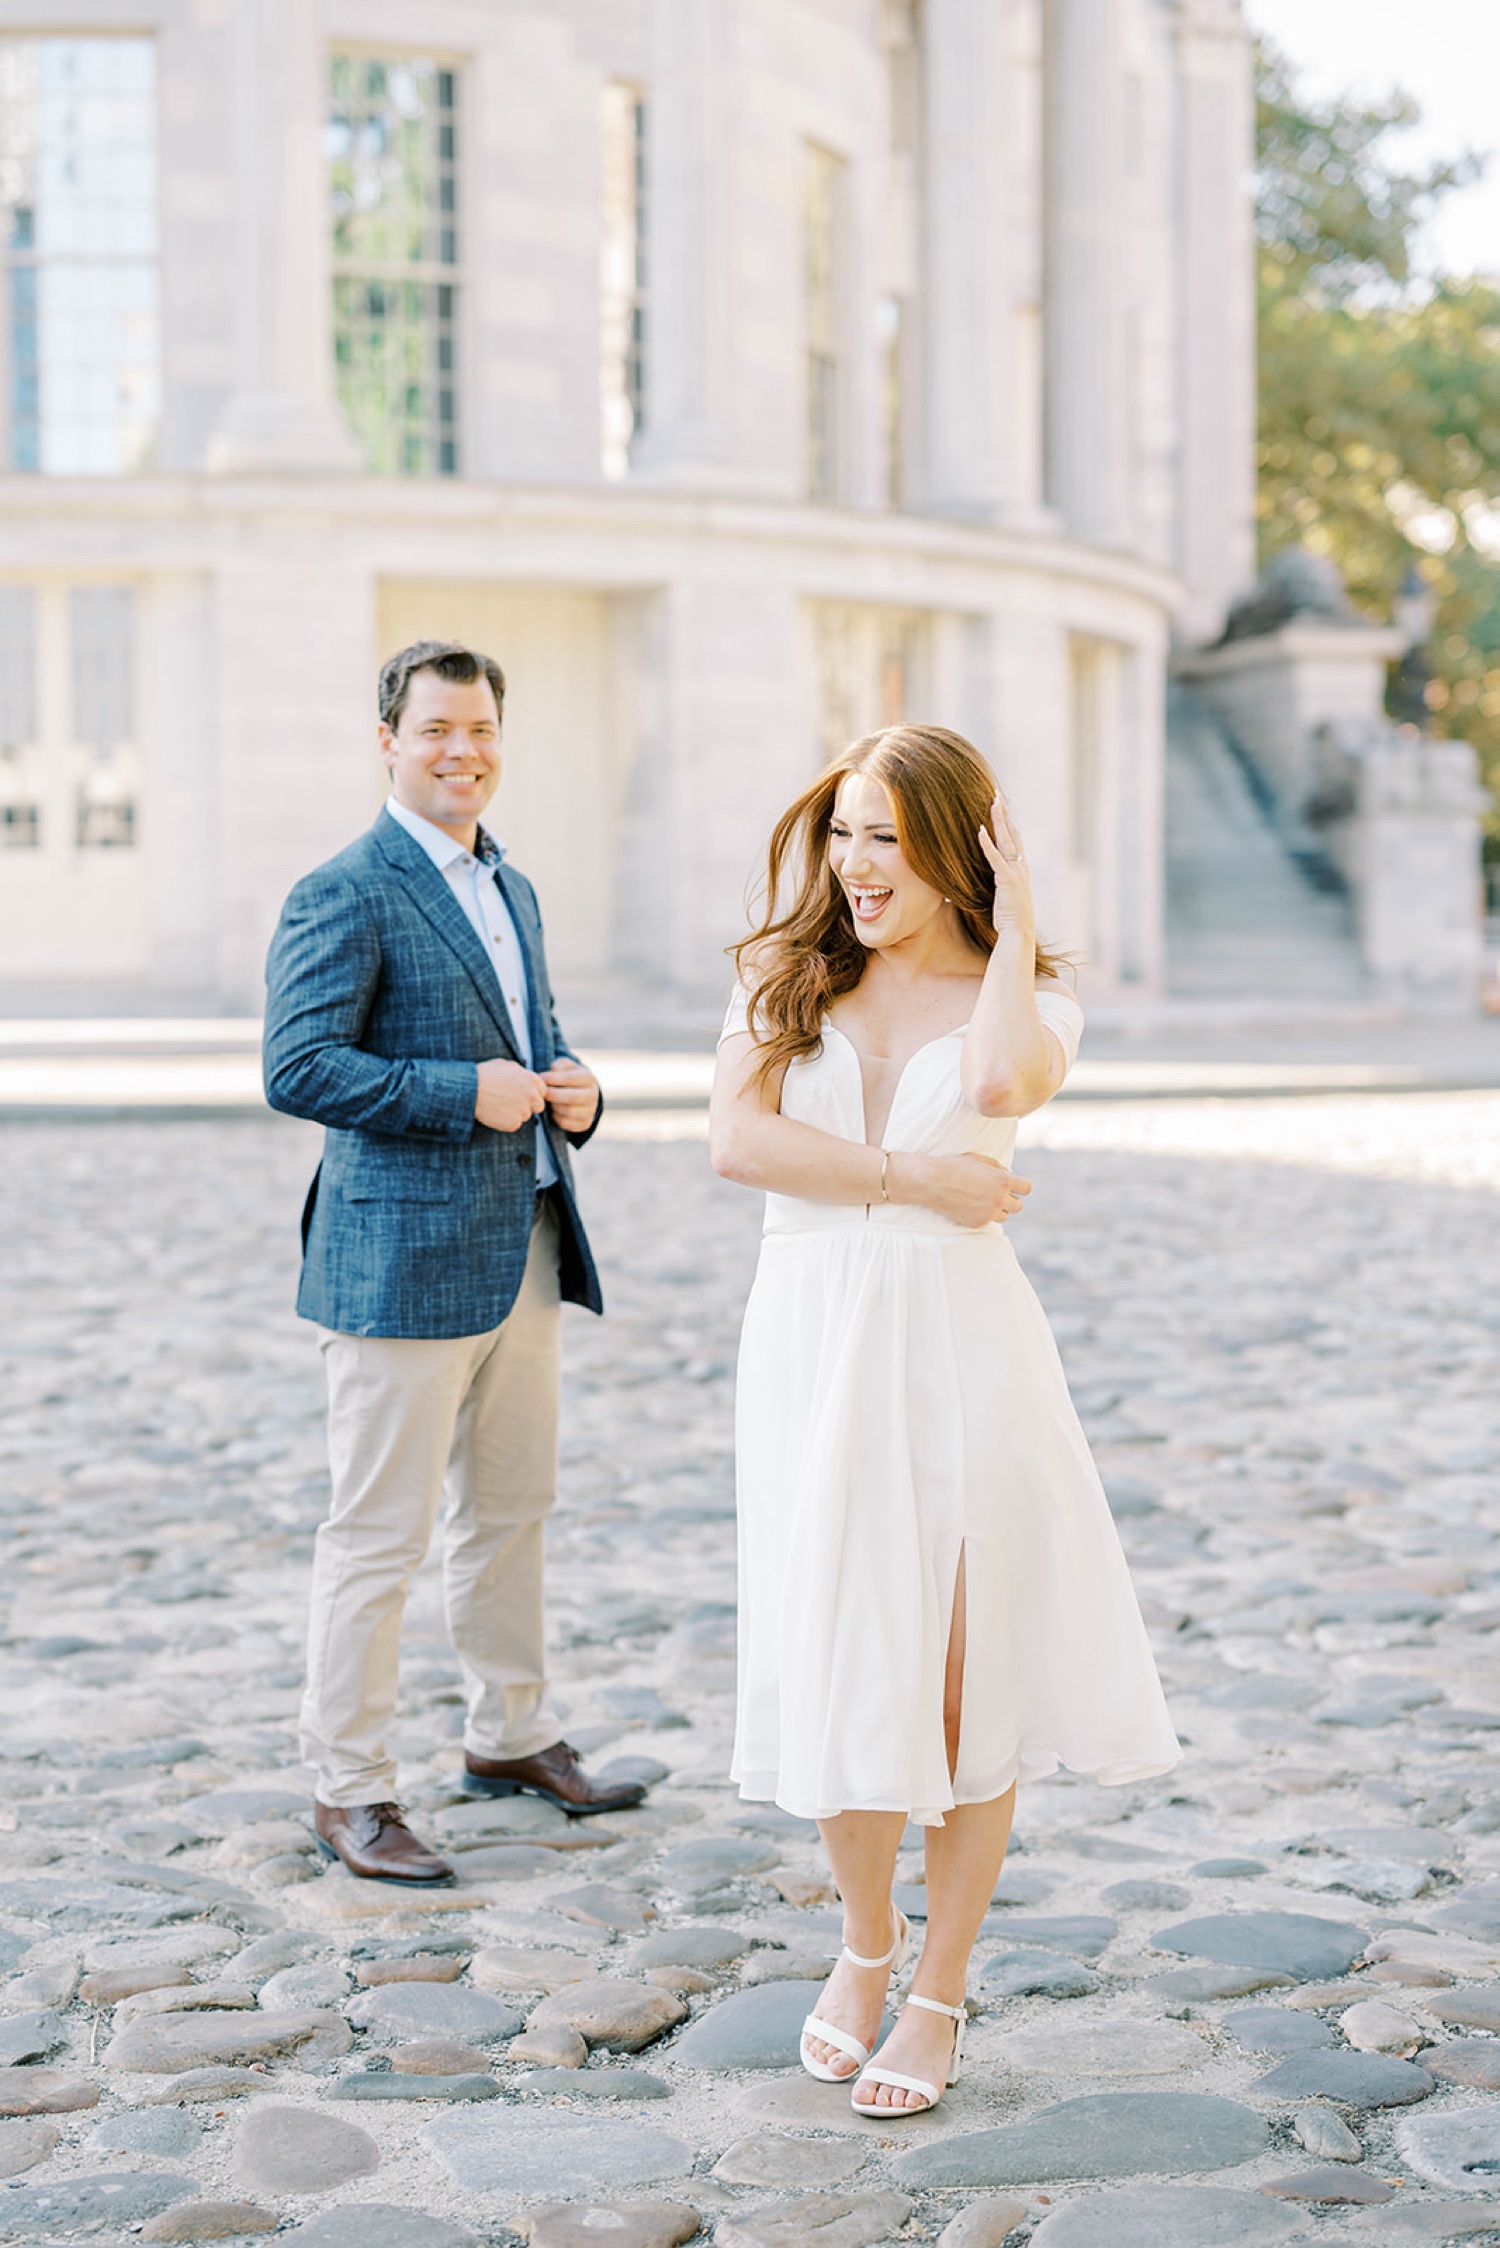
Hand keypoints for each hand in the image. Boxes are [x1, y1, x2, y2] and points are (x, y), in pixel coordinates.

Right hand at [475, 1057, 547, 1132]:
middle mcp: (532, 1096)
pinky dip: (506, 1122)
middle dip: (529, 1105)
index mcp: (532, 1080)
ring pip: (525, 1116)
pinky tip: (495, 1113)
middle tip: (513, 1103)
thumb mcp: (506, 1065)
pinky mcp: (514, 1123)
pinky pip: (514, 1125)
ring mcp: (524, 1111)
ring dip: (516, 1113)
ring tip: (499, 1106)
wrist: (470, 1089)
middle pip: (539, 1106)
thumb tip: (526, 1075)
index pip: (542, 1091)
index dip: (532, 1093)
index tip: (522, 1094)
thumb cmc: (485, 1074)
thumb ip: (521, 1071)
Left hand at [542, 1058, 600, 1134]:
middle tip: (543, 1093)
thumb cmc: (568, 1076)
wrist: (580, 1093)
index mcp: (588, 1078)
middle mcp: (593, 1095)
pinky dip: (556, 1118)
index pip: (571, 1078)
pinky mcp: (585, 1123)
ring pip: (569, 1112)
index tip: (542, 1078)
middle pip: (572, 1097)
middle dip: (553, 1095)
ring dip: (554, 1107)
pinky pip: (566, 1123)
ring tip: (549, 1101)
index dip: (554, 1078)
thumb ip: (558, 1065)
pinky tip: (554, 1111)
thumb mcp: (564, 1066)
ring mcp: (591, 1110)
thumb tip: (553, 1073)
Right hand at [905, 1152, 1031, 1229]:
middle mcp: (998, 1199)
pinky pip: (988, 1222)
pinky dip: (982, 1215)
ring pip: (1005, 1217)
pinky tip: (969, 1206)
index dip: (1020, 1187)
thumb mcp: (979, 1160)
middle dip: (1010, 1200)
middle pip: (1018, 1206)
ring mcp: (988, 1213)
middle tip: (997, 1195)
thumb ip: (997, 1168)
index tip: (1013, 1186)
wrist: (932, 1182)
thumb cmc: (955, 1166)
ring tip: (983, 1201)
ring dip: (998, 1210)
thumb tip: (1010, 1175)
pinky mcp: (977, 1223)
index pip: (1027, 1188)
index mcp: (1002, 1181)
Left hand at [978, 793, 1035, 937]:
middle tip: (998, 795)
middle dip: (1005, 814)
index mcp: (1021, 871)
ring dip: (999, 820)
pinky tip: (980, 829)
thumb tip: (985, 880)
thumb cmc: (1010, 921)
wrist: (1019, 934)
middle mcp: (1021, 868)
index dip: (1009, 824)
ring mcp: (1016, 873)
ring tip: (993, 802)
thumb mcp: (1004, 898)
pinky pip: (996, 858)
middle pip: (1013, 834)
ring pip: (1007, 840)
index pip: (1015, 841)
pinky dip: (988, 843)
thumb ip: (998, 885)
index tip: (1002, 808)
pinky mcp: (1007, 880)